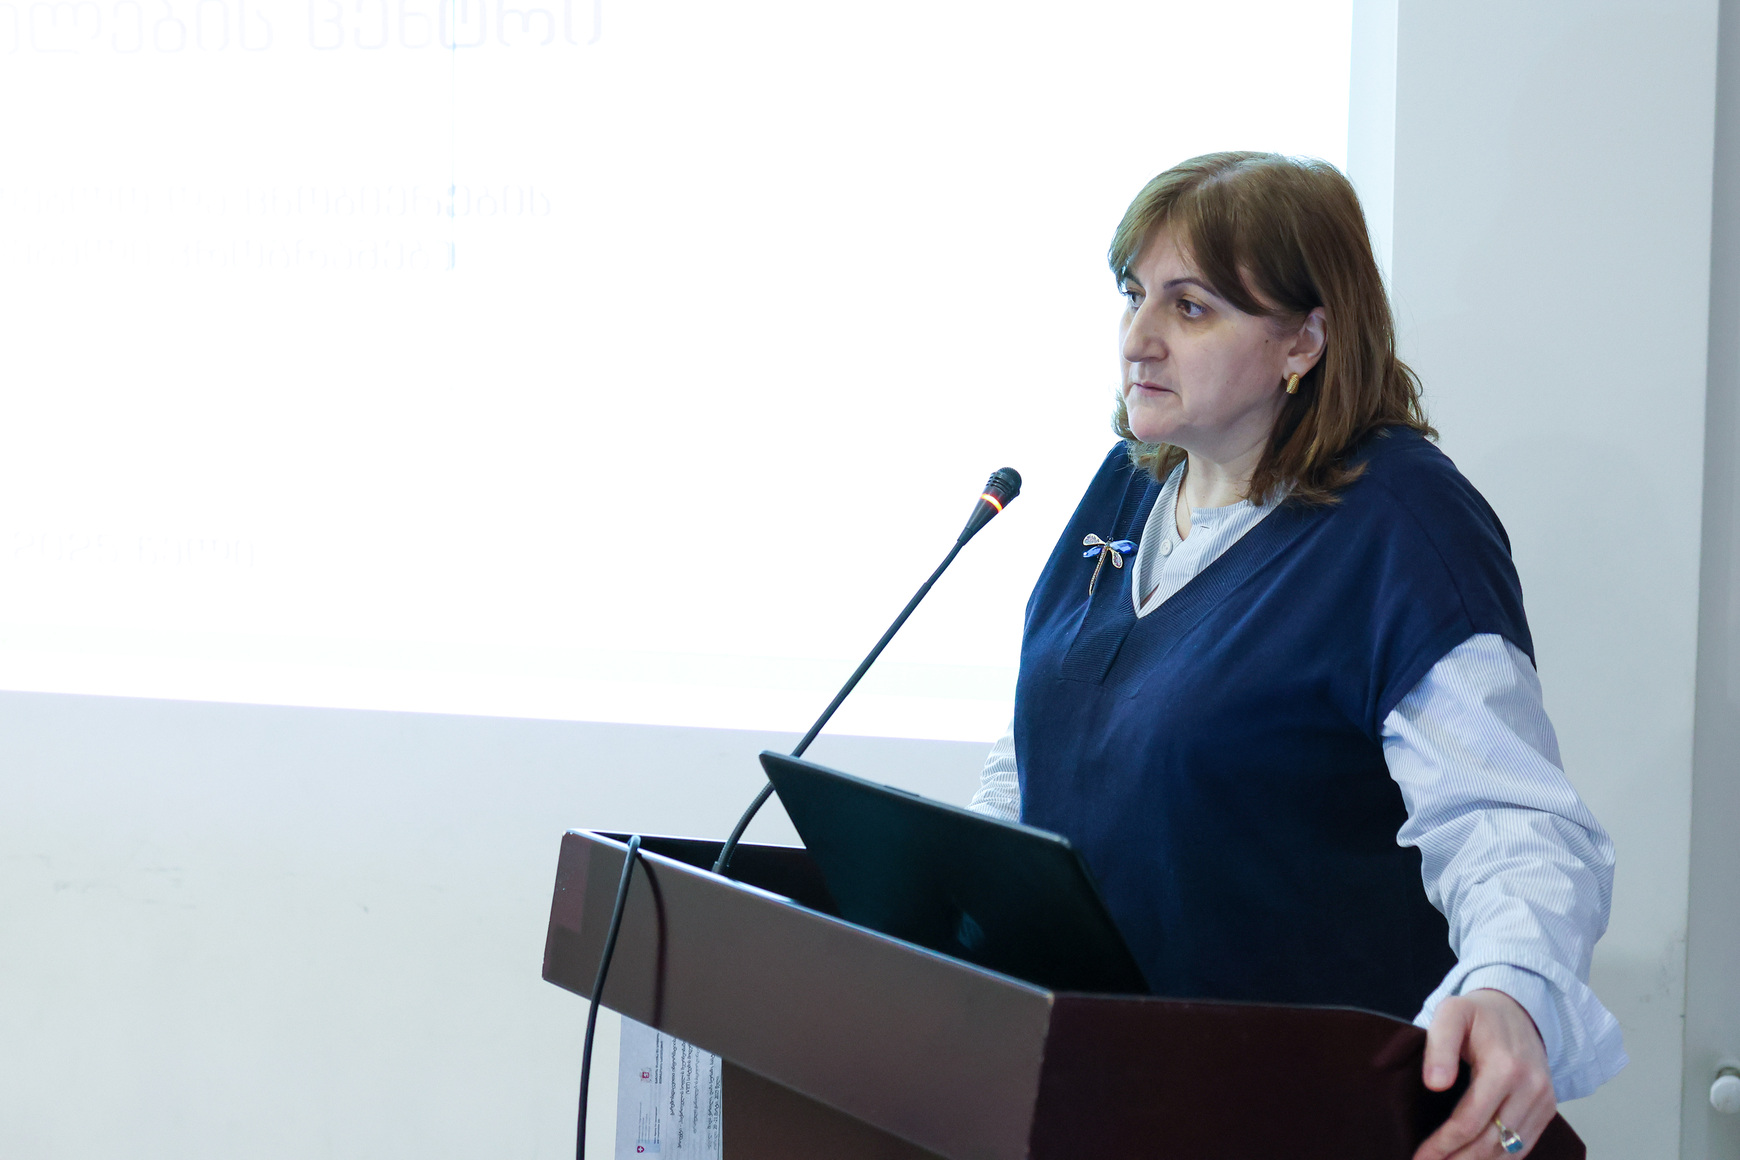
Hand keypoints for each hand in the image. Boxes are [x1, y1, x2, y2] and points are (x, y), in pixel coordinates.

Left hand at [1412, 988, 1554, 1159]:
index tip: (1420, 1157)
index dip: (1443, 1144)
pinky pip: (1524, 1146)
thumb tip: (1435, 1085)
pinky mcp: (1548, 1109)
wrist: (1518, 1011)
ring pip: (1509, 1150)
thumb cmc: (1478, 1014)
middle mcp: (1530, 1088)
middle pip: (1491, 1142)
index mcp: (1505, 1067)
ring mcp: (1543, 1101)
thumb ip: (1438, 1046)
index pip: (1470, 1120)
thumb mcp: (1451, 1014)